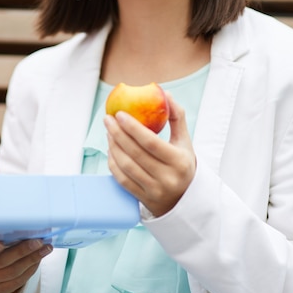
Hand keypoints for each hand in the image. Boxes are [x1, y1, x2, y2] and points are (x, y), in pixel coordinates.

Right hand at [0, 239, 51, 292]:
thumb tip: (22, 222)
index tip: (1, 242)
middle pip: (2, 261)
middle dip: (22, 250)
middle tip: (37, 241)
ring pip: (13, 271)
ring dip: (32, 258)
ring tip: (45, 248)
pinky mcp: (0, 289)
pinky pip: (19, 280)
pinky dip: (31, 268)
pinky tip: (40, 258)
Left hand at [105, 93, 195, 216]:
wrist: (184, 198)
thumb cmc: (182, 162)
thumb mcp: (184, 140)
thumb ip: (177, 116)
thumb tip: (165, 93)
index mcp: (178, 161)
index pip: (151, 142)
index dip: (133, 127)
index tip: (119, 113)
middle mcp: (167, 178)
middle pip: (135, 153)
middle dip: (118, 134)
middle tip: (108, 119)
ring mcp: (154, 190)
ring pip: (126, 166)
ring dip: (113, 147)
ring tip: (108, 132)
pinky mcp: (143, 198)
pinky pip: (122, 180)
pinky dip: (113, 163)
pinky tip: (110, 150)